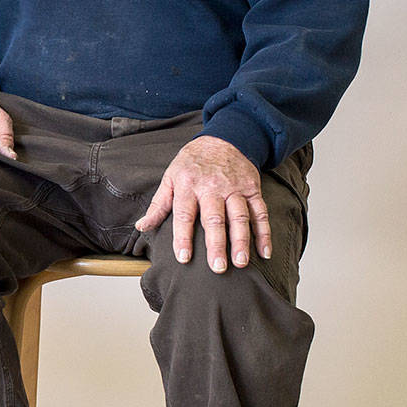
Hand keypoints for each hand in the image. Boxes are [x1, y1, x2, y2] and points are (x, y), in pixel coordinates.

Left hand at [133, 135, 271, 270]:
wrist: (223, 138)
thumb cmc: (192, 164)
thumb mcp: (170, 177)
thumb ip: (158, 205)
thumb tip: (142, 226)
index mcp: (188, 185)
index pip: (184, 214)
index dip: (183, 237)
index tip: (184, 258)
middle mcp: (212, 187)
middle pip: (214, 218)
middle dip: (216, 244)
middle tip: (217, 267)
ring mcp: (235, 187)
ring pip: (239, 216)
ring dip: (241, 241)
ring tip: (241, 263)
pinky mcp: (252, 188)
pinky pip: (260, 212)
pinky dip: (264, 232)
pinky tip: (264, 252)